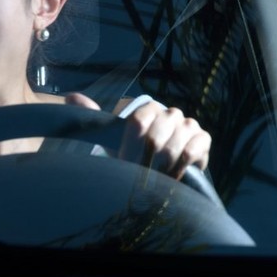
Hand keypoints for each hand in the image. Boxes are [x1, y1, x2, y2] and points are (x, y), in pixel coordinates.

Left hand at [65, 93, 210, 179]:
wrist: (161, 165)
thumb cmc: (132, 150)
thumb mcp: (111, 136)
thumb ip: (93, 116)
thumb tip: (73, 97)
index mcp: (147, 108)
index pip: (137, 122)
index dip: (128, 146)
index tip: (121, 162)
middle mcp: (170, 113)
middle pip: (155, 137)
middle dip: (143, 161)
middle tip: (136, 176)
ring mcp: (188, 125)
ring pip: (173, 147)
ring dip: (159, 168)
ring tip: (151, 179)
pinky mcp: (203, 139)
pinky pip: (192, 151)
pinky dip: (179, 167)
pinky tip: (170, 177)